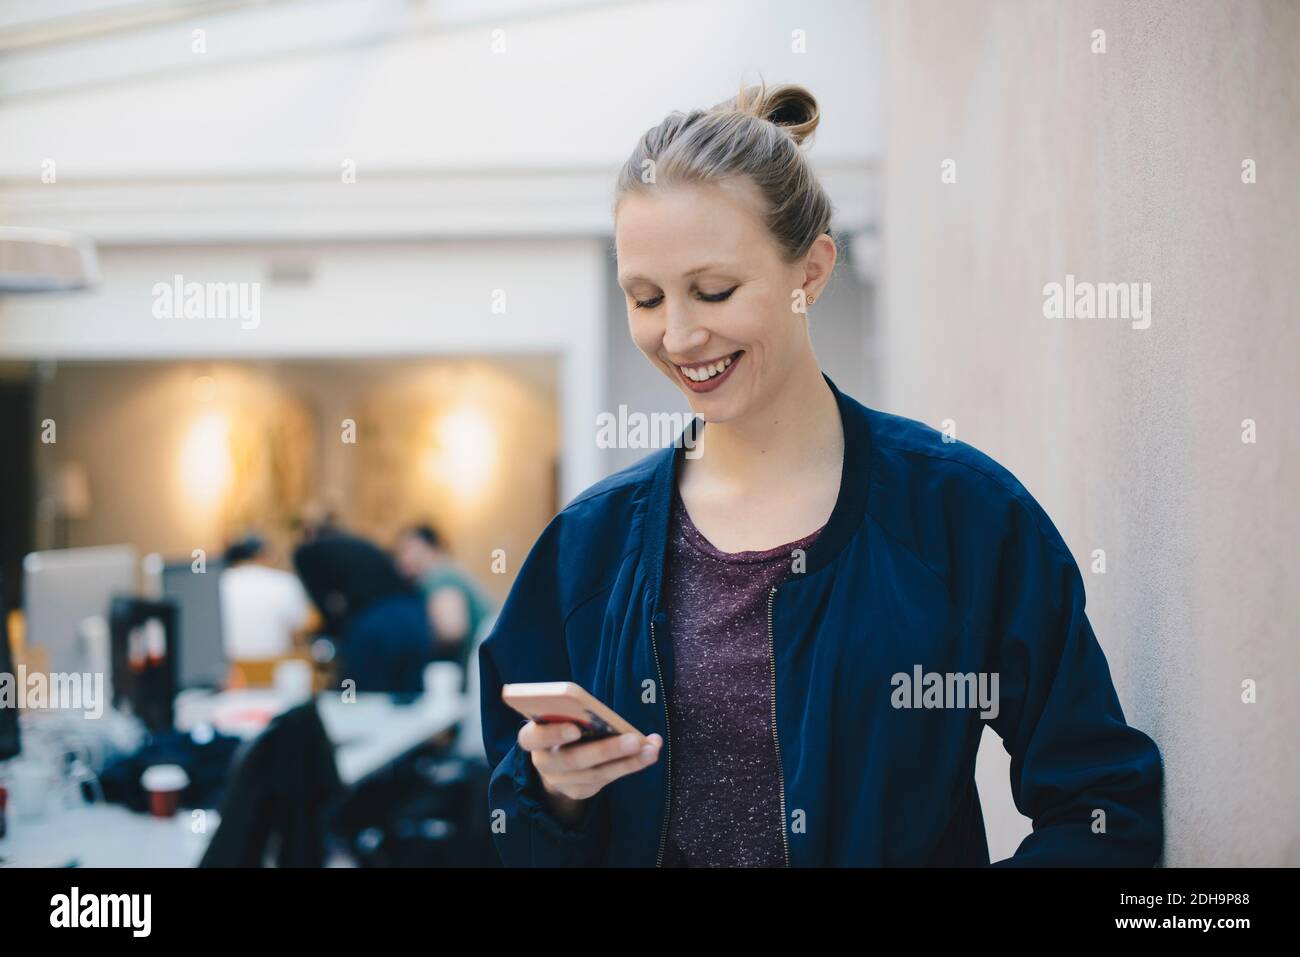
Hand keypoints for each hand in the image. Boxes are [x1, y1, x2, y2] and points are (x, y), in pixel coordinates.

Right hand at [517, 721, 662, 823]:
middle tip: (633, 740)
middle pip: (574, 759)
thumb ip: (573, 714)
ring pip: (596, 773)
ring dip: (628, 760)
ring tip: (651, 748)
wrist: (556, 762)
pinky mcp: (578, 792)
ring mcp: (561, 781)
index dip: (553, 733)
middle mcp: (544, 762)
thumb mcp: (560, 717)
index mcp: (533, 737)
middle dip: (606, 750)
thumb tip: (603, 714)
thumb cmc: (562, 727)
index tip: (574, 728)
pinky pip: (606, 779)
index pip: (533, 737)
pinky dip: (630, 765)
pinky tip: (648, 753)